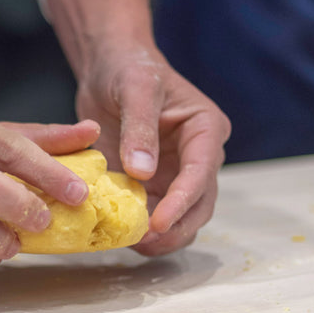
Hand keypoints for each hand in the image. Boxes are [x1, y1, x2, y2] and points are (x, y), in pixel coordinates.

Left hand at [47, 0, 229, 254]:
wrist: (109, 68)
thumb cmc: (127, 68)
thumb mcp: (134, 89)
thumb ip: (139, 128)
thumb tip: (143, 173)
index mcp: (205, 129)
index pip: (201, 172)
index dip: (182, 202)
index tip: (159, 223)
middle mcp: (198, 157)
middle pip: (199, 204)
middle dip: (176, 228)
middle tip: (145, 243)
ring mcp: (177, 174)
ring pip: (181, 217)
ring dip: (161, 236)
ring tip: (131, 244)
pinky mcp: (154, 185)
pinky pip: (153, 214)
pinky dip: (141, 229)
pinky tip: (119, 236)